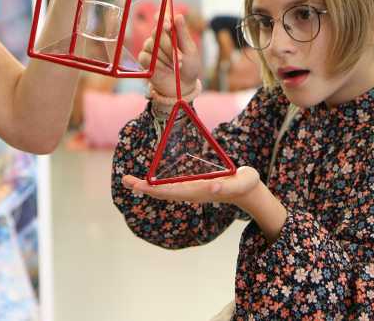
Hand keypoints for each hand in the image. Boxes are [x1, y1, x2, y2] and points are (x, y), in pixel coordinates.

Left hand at [122, 166, 260, 206]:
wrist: (248, 191)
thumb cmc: (245, 184)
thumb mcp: (241, 182)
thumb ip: (227, 186)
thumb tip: (211, 188)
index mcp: (200, 190)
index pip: (172, 190)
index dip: (155, 188)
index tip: (140, 186)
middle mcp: (192, 192)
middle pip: (164, 191)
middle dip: (144, 187)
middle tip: (125, 180)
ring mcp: (192, 190)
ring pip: (165, 190)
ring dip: (147, 186)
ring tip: (130, 181)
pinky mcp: (194, 186)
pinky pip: (171, 186)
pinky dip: (157, 184)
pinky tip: (148, 182)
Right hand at [138, 14, 199, 97]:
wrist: (183, 86)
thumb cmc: (189, 67)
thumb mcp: (190, 50)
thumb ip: (183, 33)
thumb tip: (178, 16)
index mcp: (171, 32)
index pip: (162, 19)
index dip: (163, 20)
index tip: (168, 25)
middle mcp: (158, 38)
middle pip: (156, 32)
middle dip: (169, 46)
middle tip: (180, 58)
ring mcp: (150, 48)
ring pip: (151, 45)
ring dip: (166, 58)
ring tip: (175, 66)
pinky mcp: (144, 60)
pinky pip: (146, 57)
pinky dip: (157, 65)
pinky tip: (165, 70)